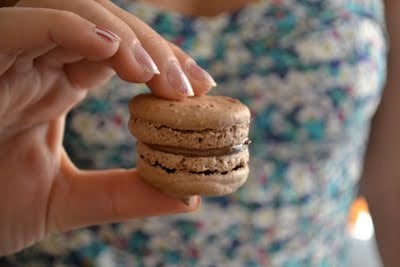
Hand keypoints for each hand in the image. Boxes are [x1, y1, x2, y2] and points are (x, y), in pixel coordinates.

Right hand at [0, 0, 211, 255]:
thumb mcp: (66, 201)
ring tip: (155, 74)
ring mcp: (11, 55)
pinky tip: (112, 49)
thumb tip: (187, 198)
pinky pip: (28, 23)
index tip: (203, 87)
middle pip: (110, 30)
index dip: (165, 65)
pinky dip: (71, 28)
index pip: (123, 56)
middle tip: (191, 84)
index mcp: (57, 85)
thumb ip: (123, 195)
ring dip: (123, 37)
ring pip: (76, 13)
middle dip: (155, 51)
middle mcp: (39, 63)